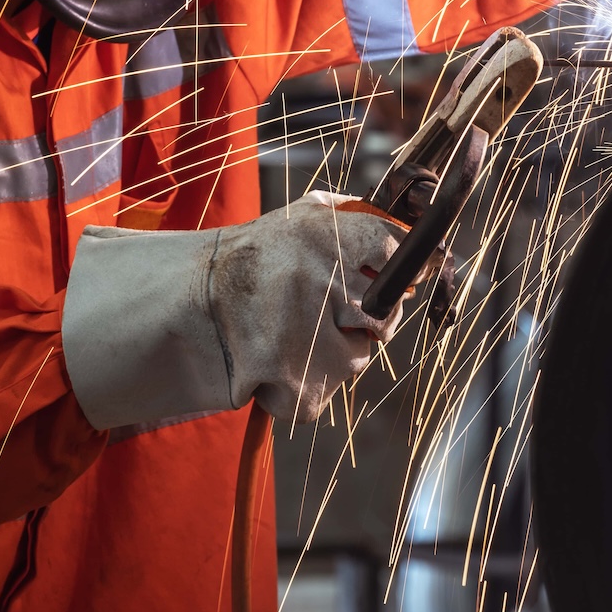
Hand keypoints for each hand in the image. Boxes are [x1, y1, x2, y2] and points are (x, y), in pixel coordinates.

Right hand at [61, 193, 405, 430]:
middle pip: (384, 318)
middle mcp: (327, 279)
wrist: (190, 300)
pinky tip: (276, 364)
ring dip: (332, 356)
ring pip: (358, 361)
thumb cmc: (260, 256)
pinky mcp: (300, 382)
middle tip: (324, 313)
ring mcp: (314, 334)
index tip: (385, 280)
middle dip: (362, 321)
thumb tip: (421, 244)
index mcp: (334, 233)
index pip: (400, 256)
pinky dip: (302, 389)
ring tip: (292, 334)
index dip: (397, 274)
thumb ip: (362, 220)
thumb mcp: (307, 216)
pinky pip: (323, 395)